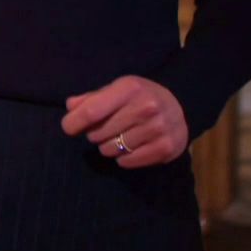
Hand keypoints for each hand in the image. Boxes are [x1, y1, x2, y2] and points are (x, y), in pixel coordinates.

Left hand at [60, 76, 187, 168]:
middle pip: (98, 134)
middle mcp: (145, 107)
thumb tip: (70, 107)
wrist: (180, 105)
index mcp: (130, 88)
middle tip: (105, 129)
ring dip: (108, 147)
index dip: (74, 122)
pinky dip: (122, 158)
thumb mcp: (118, 88)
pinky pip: (127, 162)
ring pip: (110, 150)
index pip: (92, 111)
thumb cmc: (140, 96)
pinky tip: (129, 148)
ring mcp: (157, 129)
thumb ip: (92, 98)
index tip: (69, 127)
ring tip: (118, 137)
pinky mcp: (165, 148)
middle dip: (94, 134)